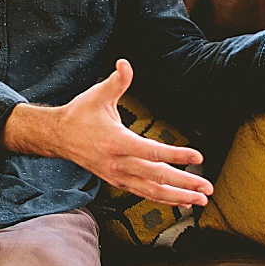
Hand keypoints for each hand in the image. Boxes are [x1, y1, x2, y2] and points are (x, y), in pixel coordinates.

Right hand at [2, 59, 211, 206]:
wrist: (57, 137)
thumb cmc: (80, 114)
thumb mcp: (97, 95)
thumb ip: (117, 81)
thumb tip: (125, 63)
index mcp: (116, 141)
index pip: (151, 152)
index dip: (176, 155)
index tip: (197, 156)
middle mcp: (117, 163)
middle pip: (156, 177)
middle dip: (184, 183)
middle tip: (207, 186)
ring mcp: (117, 176)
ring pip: (151, 191)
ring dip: (178, 197)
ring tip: (200, 199)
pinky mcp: (117, 181)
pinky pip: (143, 193)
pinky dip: (164, 199)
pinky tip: (181, 202)